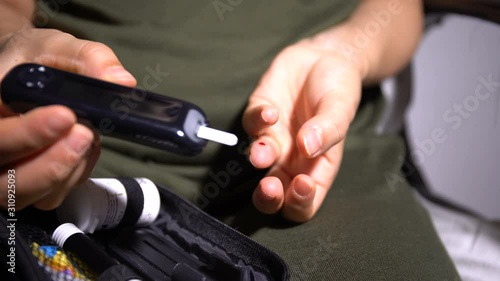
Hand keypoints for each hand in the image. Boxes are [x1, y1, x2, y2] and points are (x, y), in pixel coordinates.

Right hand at [0, 28, 135, 209]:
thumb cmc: (35, 60)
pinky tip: (86, 149)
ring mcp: (5, 173)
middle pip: (4, 179)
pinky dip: (73, 176)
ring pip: (26, 193)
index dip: (27, 133)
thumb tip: (120, 80)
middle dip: (50, 160)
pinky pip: (50, 197)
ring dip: (65, 170)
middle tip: (84, 133)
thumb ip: (87, 58)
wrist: (30, 72)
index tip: (66, 116)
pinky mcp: (31, 186)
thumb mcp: (56, 46)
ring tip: (89, 137)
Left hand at [243, 40, 362, 221]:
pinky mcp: (258, 115)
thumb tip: (309, 148)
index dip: (300, 203)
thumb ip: (328, 129)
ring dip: (259, 157)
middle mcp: (291, 158)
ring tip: (266, 149)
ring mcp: (273, 137)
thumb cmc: (339, 89)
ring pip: (258, 160)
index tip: (302, 184)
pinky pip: (251, 123)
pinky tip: (271, 112)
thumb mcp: (341, 108)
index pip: (305, 203)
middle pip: (274, 193)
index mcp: (317, 167)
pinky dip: (258, 120)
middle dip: (268, 197)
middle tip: (270, 186)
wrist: (324, 57)